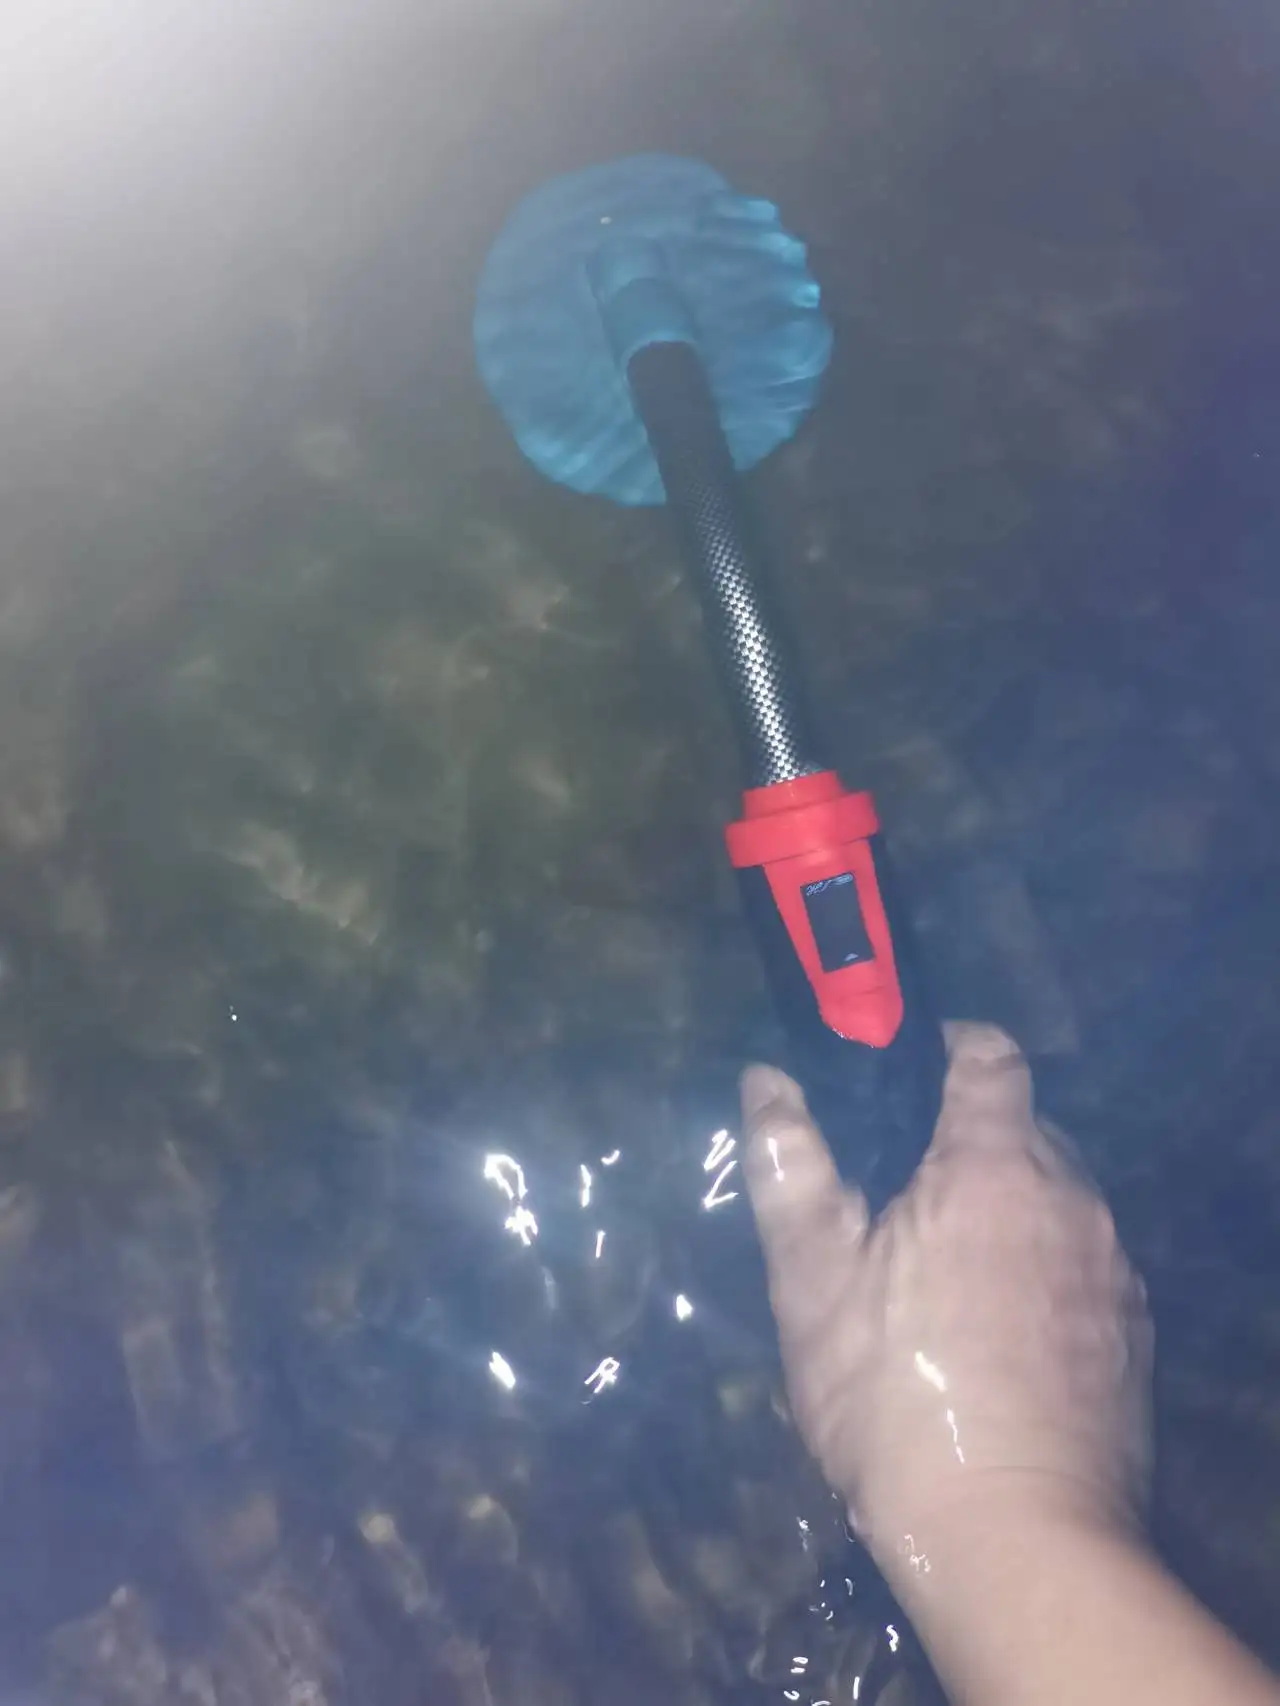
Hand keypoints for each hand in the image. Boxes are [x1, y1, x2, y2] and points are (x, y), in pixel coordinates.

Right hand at [740, 1023, 1152, 1601]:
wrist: (1014, 1537)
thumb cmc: (895, 1397)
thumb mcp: (812, 1282)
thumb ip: (788, 1167)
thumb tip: (766, 1080)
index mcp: (992, 1167)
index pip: (990, 1057)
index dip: (947, 1043)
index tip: (906, 1064)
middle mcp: (1072, 1199)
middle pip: (1027, 1128)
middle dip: (969, 1140)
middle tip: (901, 1190)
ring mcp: (1114, 1269)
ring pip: (1058, 1200)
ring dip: (1009, 1208)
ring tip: (946, 1270)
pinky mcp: (1134, 1334)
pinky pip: (1083, 1264)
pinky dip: (1043, 1268)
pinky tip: (998, 1332)